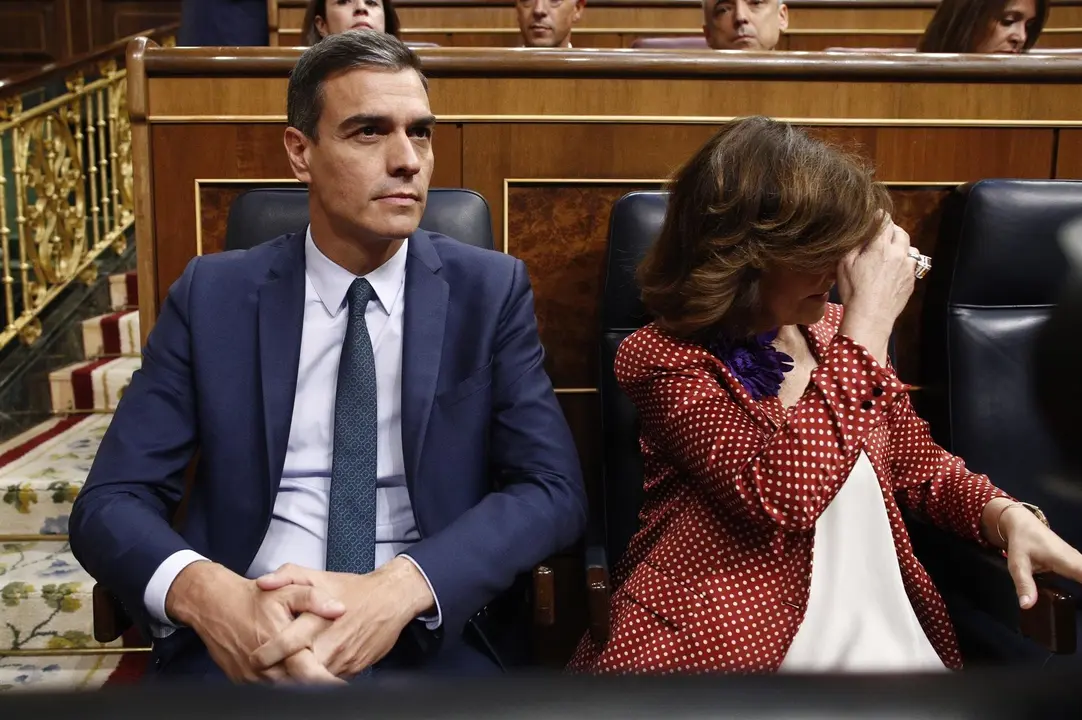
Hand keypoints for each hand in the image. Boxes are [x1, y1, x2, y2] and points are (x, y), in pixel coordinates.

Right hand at [166, 561, 346, 683]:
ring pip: (283, 689)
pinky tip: (288, 671)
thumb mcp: (288, 590)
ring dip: (298, 684)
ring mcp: (251, 677)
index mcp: (281, 647)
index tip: (342, 684)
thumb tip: (338, 609)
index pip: (310, 675)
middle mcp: (265, 668)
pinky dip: (280, 682)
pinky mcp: (241, 680)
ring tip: (314, 675)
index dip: (329, 683)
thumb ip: (315, 599)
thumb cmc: (252, 598)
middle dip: (316, 684)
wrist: (213, 605)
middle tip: (332, 680)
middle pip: (298, 686)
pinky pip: (265, 687)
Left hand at [249, 557, 434, 678]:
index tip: (254, 659)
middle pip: (297, 669)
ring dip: (299, 679)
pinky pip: (330, 680)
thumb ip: (287, 575)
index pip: (286, 644)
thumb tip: (262, 582)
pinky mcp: (354, 669)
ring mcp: (342, 659)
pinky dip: (319, 679)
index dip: (267, 655)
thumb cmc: (354, 589)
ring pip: (314, 679)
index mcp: (316, 620)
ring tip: (285, 674)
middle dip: (280, 675)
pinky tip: (312, 670)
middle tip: (267, 673)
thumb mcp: (319, 575)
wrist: (392, 599)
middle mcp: (329, 643)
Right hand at [837, 214, 916, 364]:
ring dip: (899, 246)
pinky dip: (903, 262)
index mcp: (881, 246)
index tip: (872, 219)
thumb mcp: (844, 264)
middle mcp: (899, 253)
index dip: (878, 217)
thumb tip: (860, 232)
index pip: (885, 220)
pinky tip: (891, 271)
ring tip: (888, 254)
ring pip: (909, 247)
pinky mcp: (912, 280)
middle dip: (891, 230)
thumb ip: (854, 243)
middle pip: (901, 231)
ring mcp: (908, 267)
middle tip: (880, 236)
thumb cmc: (854, 291)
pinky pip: (911, 264)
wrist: (871, 317)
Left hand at [988, 500, 1081, 608]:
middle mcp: (1077, 560)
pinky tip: (1080, 591)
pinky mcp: (1075, 562)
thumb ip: (1024, 583)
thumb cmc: (1021, 541)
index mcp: (1067, 561)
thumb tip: (1027, 606)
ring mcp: (1078, 560)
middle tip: (1079, 608)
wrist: (1022, 522)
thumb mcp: (1018, 563)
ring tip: (1080, 604)